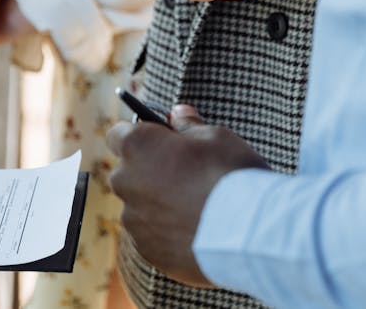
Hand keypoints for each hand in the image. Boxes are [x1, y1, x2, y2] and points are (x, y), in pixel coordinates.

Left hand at [106, 104, 269, 286]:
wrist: (246, 234)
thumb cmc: (230, 175)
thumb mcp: (216, 136)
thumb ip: (189, 126)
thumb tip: (178, 114)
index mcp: (137, 146)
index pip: (119, 134)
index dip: (141, 134)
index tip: (162, 137)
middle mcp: (126, 182)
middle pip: (130, 171)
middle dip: (151, 170)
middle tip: (187, 172)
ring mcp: (134, 220)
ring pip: (142, 205)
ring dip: (160, 202)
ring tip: (198, 206)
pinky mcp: (148, 250)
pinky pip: (153, 234)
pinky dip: (169, 230)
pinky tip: (197, 229)